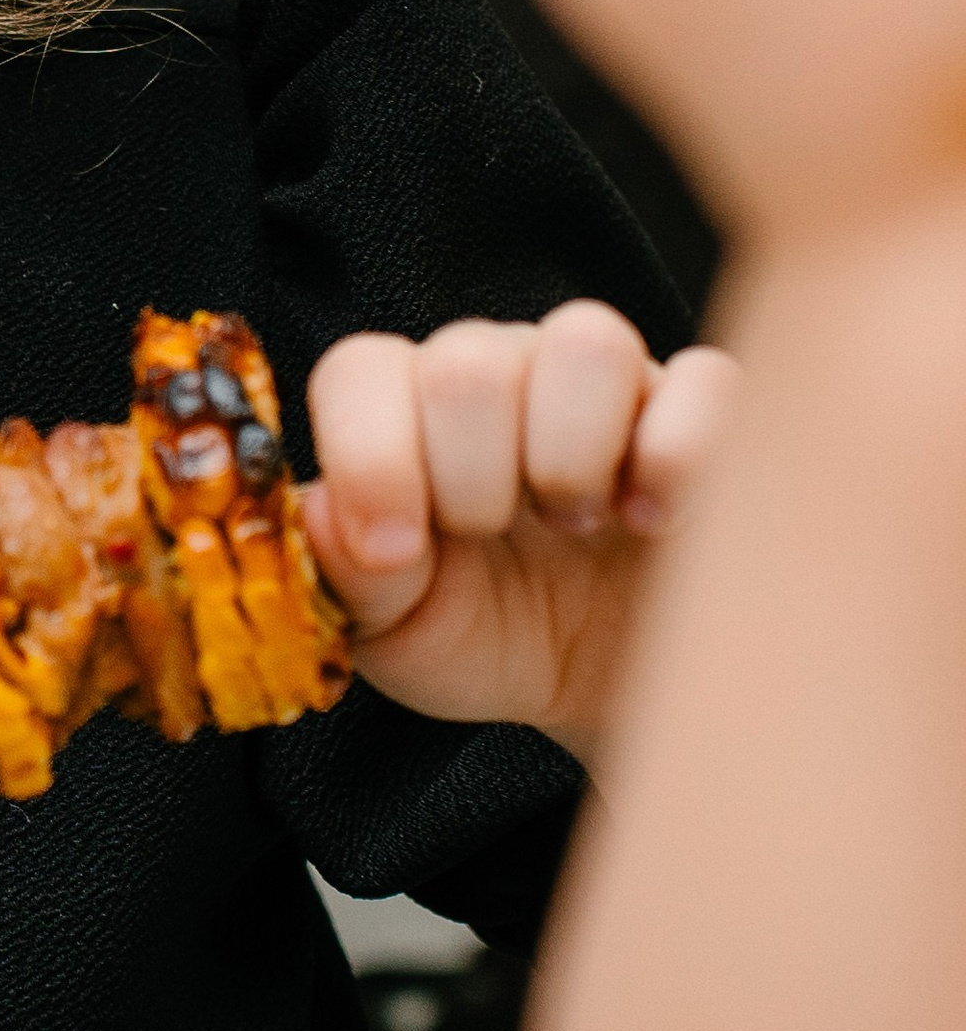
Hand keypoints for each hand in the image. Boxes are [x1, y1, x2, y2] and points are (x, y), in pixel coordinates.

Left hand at [304, 303, 737, 764]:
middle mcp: (502, 370)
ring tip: (576, 523)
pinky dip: (677, 459)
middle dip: (472, 479)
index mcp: (406, 408)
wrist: (606, 687)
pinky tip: (652, 524)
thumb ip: (346, 573)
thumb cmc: (489, 638)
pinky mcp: (702, 410)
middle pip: (468, 363)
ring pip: (585, 343)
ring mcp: (606, 379)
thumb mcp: (398, 632)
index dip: (370, 458)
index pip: (362, 371)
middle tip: (495, 538)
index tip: (396, 551)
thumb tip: (325, 515)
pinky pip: (705, 383)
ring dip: (570, 457)